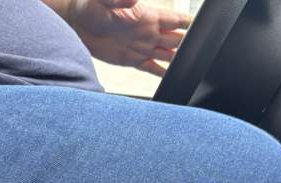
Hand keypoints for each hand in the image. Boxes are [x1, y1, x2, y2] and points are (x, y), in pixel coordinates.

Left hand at [67, 0, 191, 76]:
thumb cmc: (90, 4)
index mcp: (148, 15)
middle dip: (189, 44)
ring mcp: (141, 46)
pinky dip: (161, 73)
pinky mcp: (131, 60)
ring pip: (167, 55)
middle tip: (202, 51)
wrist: (76, 23)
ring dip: (178, 60)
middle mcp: (149, 31)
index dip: (190, 22)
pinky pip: (151, 68)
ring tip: (192, 66)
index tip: (205, 26)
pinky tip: (172, 78)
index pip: (176, 19)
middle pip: (176, 39)